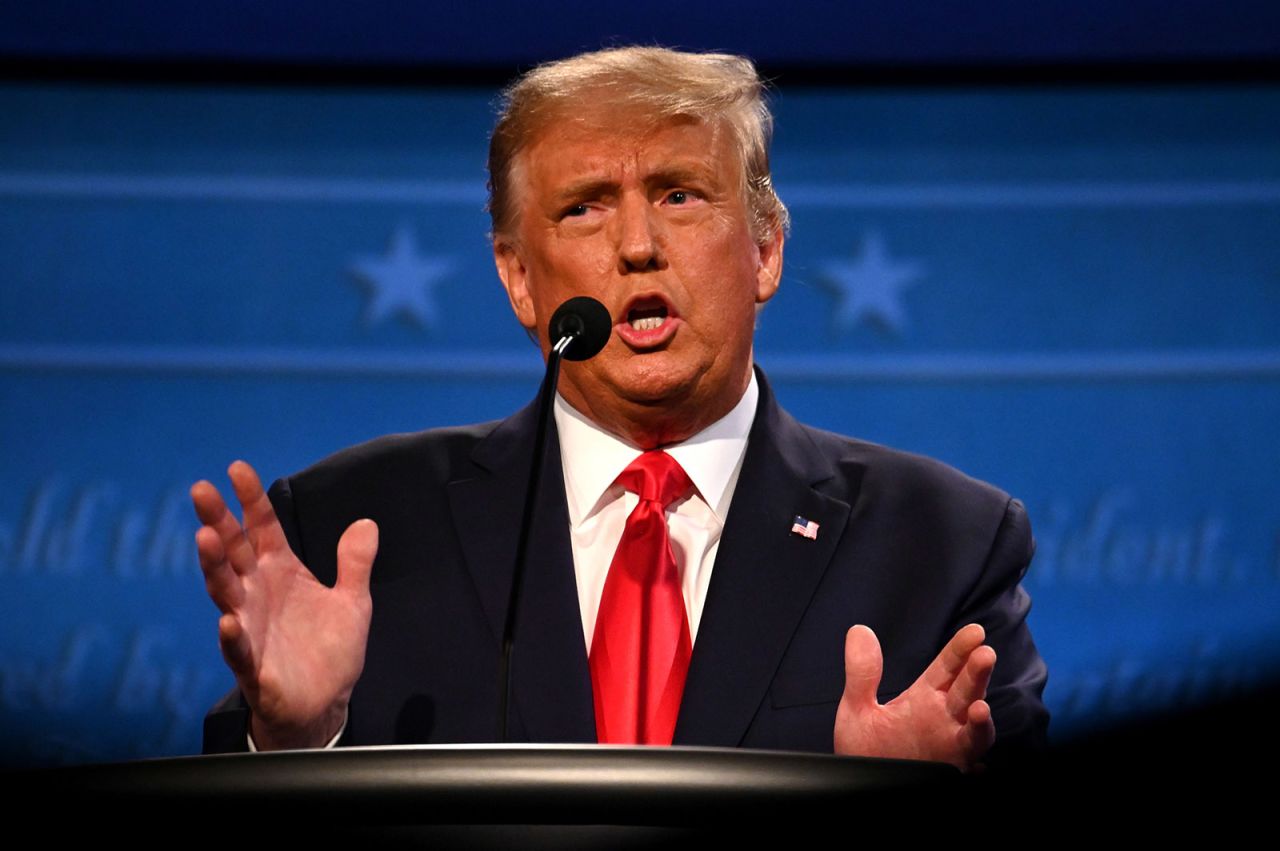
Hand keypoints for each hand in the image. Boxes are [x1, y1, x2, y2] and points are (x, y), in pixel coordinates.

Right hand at [191, 461, 376, 749]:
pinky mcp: (252, 664)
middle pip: (233, 552)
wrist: (324, 704)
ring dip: (214, 567)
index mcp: (281, 573)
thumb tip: (366, 523)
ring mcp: (250, 627)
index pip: (263, 529)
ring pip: (225, 592)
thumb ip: (355, 563)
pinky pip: (238, 648)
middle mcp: (258, 594)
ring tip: (206, 539)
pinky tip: (229, 620)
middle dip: (217, 522)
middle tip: (201, 490)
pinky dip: (233, 635)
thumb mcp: (352, 601)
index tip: (237, 468)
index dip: (251, 500)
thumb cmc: (329, 650)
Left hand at [834, 624, 995, 770]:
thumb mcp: (858, 710)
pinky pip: (968, 754)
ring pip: (975, 724)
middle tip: (983, 653)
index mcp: (924, 698)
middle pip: (966, 689)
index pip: (947, 667)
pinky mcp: (950, 768)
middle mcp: (944, 718)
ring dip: (981, 713)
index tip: (974, 632)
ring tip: (979, 704)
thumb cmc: (866, 753)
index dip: (960, 649)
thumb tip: (859, 630)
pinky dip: (973, 740)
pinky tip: (974, 728)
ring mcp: (950, 743)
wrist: (864, 788)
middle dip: (976, 673)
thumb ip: (862, 673)